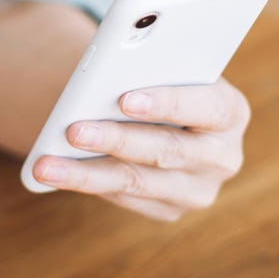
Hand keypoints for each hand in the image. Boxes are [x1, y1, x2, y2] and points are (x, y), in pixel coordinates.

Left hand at [31, 78, 249, 220]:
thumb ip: (148, 69)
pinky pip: (126, 199)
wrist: (158, 110)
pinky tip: (55, 174)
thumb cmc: (157, 76)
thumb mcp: (163, 67)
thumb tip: (104, 79)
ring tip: (47, 164)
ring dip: (88, 172)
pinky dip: (88, 183)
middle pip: (168, 150)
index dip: (167, 103)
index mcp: (231, 111)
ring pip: (139, 182)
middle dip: (117, 139)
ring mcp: (199, 189)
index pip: (207, 106)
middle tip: (73, 130)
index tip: (124, 98)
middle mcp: (223, 156)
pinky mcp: (171, 210)